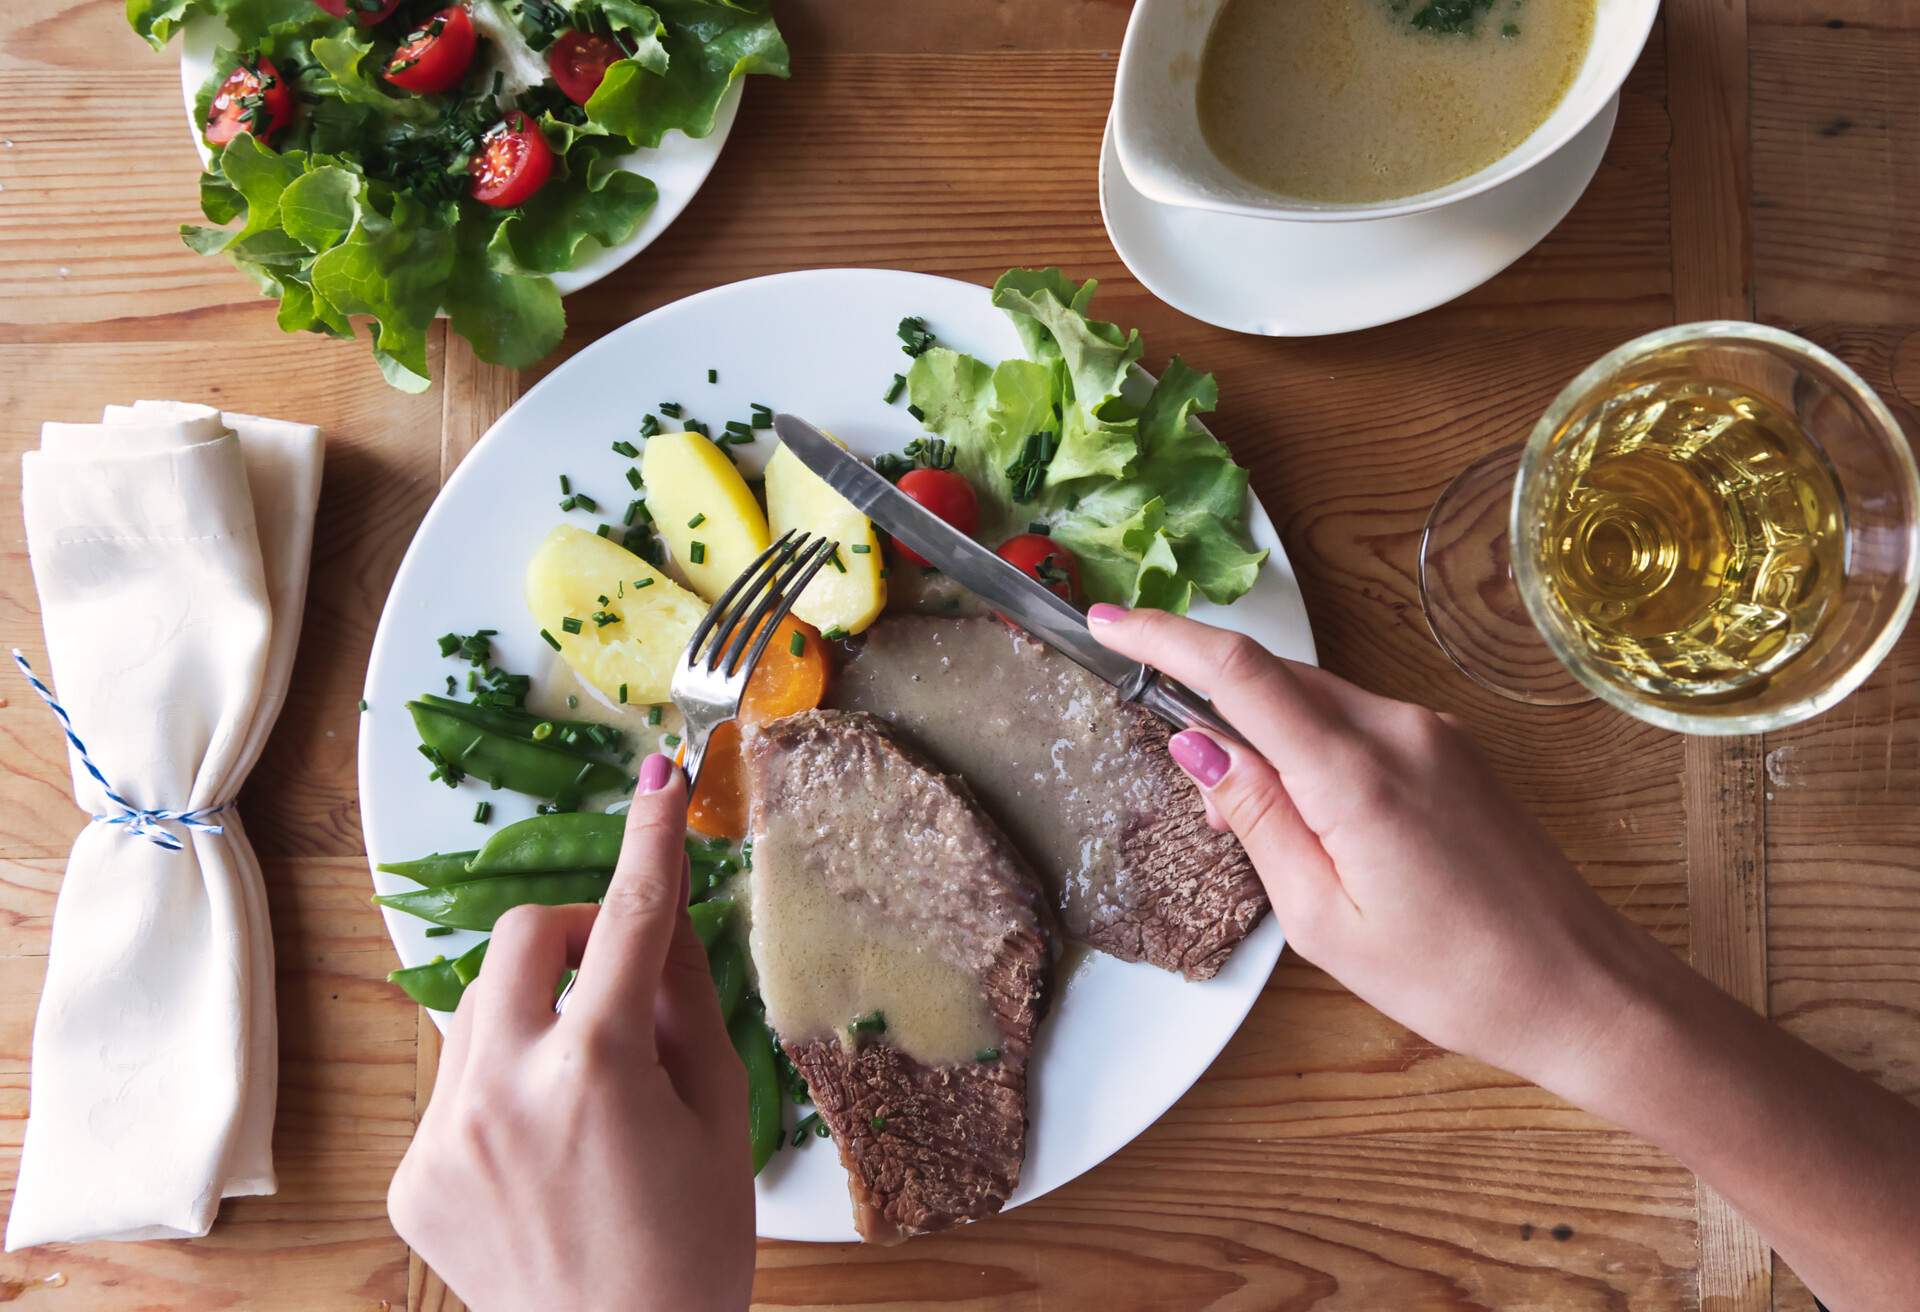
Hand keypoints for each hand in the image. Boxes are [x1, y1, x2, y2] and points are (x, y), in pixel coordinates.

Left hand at [388, 756, 755, 1311]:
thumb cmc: (691, 1247)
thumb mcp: (719, 1115)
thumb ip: (685, 1004)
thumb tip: (662, 923)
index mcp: (596, 1068)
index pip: (629, 918)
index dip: (649, 838)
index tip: (660, 778)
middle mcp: (504, 1087)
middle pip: (521, 937)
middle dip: (574, 934)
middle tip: (617, 979)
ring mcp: (446, 1133)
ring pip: (480, 1006)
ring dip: (535, 1011)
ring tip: (583, 1085)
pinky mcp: (413, 1174)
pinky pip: (456, 1081)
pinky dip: (502, 1085)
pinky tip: (543, 1151)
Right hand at [1088, 604, 1666, 1088]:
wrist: (1580, 987)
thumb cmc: (1455, 976)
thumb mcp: (1324, 919)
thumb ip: (1258, 820)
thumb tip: (1198, 748)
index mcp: (1357, 774)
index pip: (1240, 672)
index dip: (1163, 637)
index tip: (1107, 620)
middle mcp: (1399, 731)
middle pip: (1275, 676)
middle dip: (1208, 695)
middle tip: (1174, 760)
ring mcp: (1432, 734)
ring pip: (1315, 698)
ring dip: (1261, 728)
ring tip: (1247, 817)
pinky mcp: (1451, 751)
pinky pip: (1355, 722)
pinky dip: (1308, 745)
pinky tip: (1306, 812)